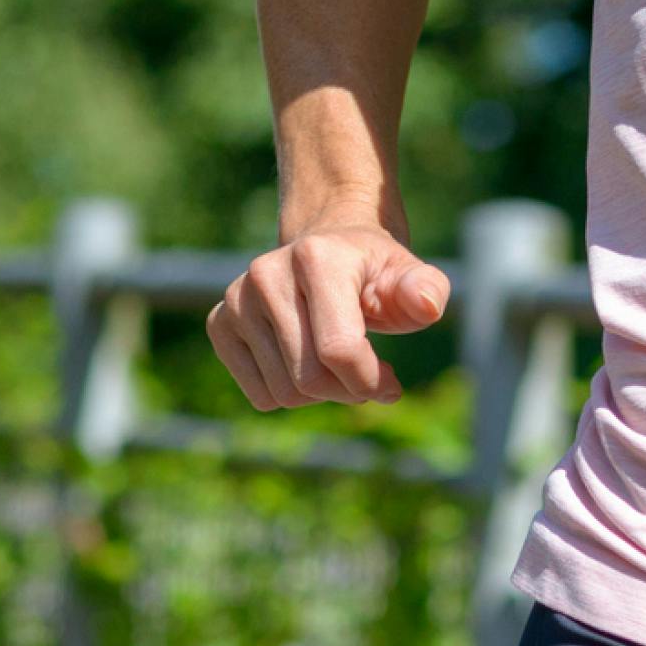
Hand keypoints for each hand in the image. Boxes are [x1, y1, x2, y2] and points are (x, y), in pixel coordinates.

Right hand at [206, 217, 450, 409]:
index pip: (339, 349)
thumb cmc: (373, 272)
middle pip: (311, 377)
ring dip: (321, 395)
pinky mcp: (220, 323)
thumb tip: (426, 305)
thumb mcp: (407, 276)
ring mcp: (237, 298)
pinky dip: (290, 394)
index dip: (369, 380)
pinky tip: (306, 361)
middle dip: (349, 390)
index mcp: (316, 258)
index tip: (391, 383)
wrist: (326, 250)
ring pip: (285, 393)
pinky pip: (259, 395)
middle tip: (368, 376)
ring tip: (337, 363)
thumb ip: (425, 290)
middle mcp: (266, 273)